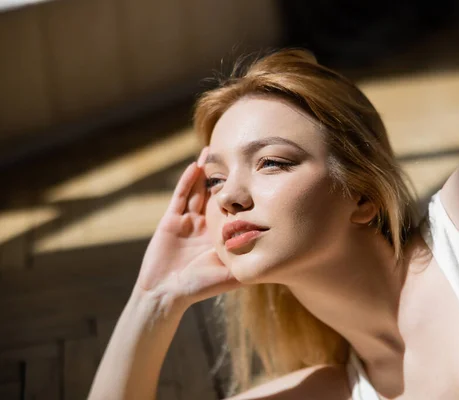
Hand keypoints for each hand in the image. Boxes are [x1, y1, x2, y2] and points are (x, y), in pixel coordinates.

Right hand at [136, 147, 240, 310]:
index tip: (255, 175)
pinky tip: (196, 166)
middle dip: (224, 175)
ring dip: (206, 171)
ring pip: (198, 190)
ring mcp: (187, 220)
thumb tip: (276, 257)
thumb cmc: (200, 287)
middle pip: (215, 193)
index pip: (232, 208)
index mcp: (219, 234)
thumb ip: (248, 261)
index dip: (241, 192)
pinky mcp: (171, 220)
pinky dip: (188, 181)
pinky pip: (181, 196)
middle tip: (235, 154)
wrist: (167, 294)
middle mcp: (205, 224)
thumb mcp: (230, 273)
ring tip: (214, 151)